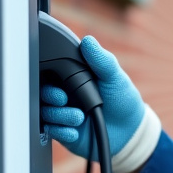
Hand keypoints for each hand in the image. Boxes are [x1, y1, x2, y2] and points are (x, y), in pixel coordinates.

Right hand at [41, 37, 154, 169]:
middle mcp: (65, 94)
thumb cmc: (121, 99)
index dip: (50, 73)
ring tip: (79, 117)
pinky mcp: (63, 131)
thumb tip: (88, 41)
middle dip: (50, 95)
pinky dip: (62, 131)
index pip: (52, 70)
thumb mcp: (114, 76)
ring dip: (60, 115)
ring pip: (46, 112)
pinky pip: (51, 131)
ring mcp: (63, 113)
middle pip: (43, 91)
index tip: (61, 79)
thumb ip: (102, 60)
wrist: (129, 131)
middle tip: (63, 99)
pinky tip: (75, 131)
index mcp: (73, 77)